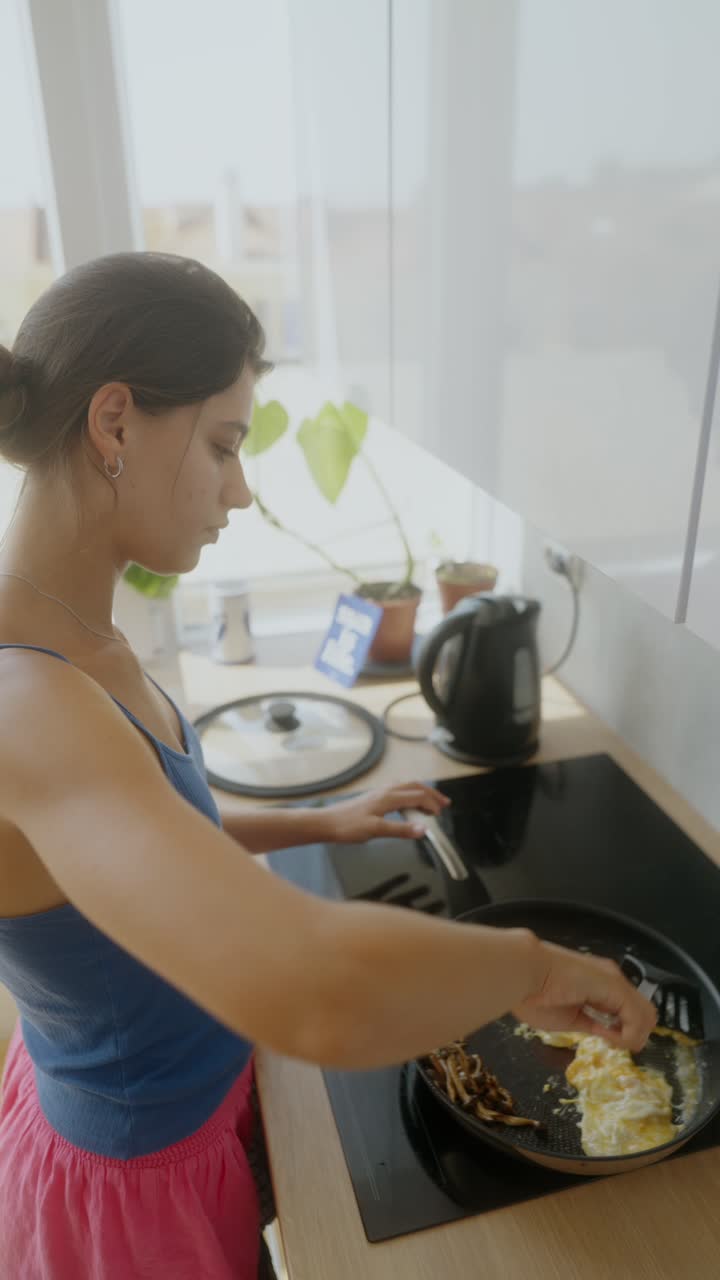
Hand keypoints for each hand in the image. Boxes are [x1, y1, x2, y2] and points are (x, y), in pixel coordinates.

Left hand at [323, 782, 449, 844]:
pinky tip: (407, 801)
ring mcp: (379, 793)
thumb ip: (401, 830)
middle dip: (432, 794)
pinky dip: (410, 793)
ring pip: (407, 786)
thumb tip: (423, 830)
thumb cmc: (347, 826)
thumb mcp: (376, 830)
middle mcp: (386, 792)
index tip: (440, 816)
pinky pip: (398, 789)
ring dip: (421, 792)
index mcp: (389, 798)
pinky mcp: (374, 797)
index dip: (431, 805)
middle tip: (445, 803)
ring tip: (431, 801)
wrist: (326, 822)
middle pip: (415, 787)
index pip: (418, 797)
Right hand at [514, 938, 656, 1052]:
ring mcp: (614, 980)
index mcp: (598, 985)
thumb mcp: (568, 1018)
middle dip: (633, 1035)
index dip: (623, 1032)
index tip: (605, 1041)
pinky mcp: (615, 986)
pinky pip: (637, 1017)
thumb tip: (602, 1033)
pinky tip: (606, 1035)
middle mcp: (611, 979)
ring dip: (633, 1036)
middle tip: (611, 1043)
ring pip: (647, 1015)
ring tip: (608, 1040)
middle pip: (644, 1013)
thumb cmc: (534, 994)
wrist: (524, 972)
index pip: (627, 1012)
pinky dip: (627, 1034)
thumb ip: (589, 1023)